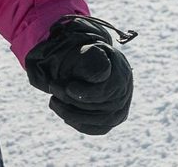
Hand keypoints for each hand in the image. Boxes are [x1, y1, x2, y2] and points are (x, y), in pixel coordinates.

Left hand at [25, 16, 133, 134]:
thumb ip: (93, 56)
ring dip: (71, 114)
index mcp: (121, 75)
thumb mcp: (93, 48)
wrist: (102, 65)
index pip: (105, 92)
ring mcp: (119, 111)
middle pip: (98, 109)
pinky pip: (95, 129)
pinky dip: (78, 124)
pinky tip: (63, 112)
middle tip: (53, 91)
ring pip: (96, 122)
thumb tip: (97, 75)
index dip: (86, 93)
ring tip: (54, 101)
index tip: (68, 88)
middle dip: (71, 102)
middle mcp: (124, 96)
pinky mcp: (111, 122)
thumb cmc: (94, 54)